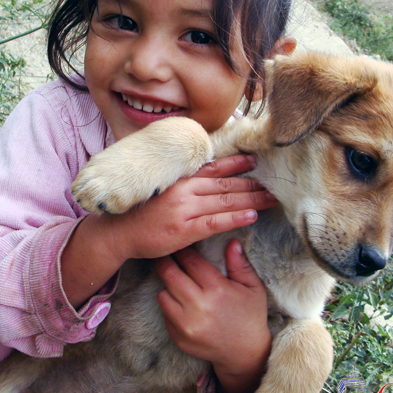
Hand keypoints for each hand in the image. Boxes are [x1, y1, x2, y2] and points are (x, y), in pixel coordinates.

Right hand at [118, 154, 277, 260]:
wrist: (119, 232)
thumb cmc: (140, 211)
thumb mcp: (161, 189)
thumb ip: (182, 182)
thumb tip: (204, 176)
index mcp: (180, 179)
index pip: (214, 167)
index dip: (237, 163)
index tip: (255, 160)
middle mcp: (185, 190)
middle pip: (226, 185)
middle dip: (252, 184)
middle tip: (274, 184)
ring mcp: (185, 210)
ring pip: (225, 201)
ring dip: (252, 200)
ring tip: (271, 199)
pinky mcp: (184, 230)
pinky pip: (215, 222)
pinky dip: (235, 218)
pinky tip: (252, 216)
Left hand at [156, 241, 271, 385]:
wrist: (244, 353)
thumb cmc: (250, 315)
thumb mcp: (253, 287)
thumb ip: (240, 264)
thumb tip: (232, 241)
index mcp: (217, 290)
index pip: (190, 261)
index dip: (183, 250)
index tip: (181, 244)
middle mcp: (198, 307)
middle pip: (170, 274)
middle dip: (166, 261)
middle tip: (166, 254)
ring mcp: (186, 325)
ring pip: (162, 293)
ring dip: (167, 284)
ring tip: (176, 279)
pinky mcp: (178, 337)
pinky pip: (165, 313)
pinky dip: (170, 304)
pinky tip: (180, 301)